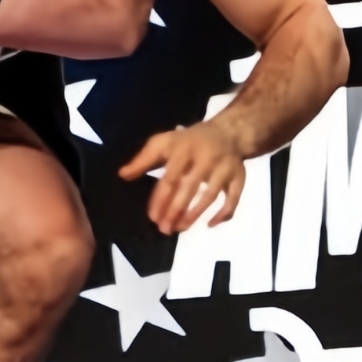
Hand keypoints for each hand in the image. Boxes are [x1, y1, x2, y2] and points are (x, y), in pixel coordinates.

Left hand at [124, 118, 251, 235]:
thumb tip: (122, 175)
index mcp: (184, 148)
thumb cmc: (189, 141)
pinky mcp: (240, 176)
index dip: (161, 198)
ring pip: (211, 195)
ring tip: (180, 228)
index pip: (170, 177)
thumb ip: (143, 159)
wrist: (228, 132)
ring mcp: (225, 167)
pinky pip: (234, 198)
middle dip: (176, 210)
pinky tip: (210, 225)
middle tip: (164, 229)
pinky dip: (224, 213)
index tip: (152, 217)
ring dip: (195, 214)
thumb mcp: (164, 143)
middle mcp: (206, 158)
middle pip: (190, 187)